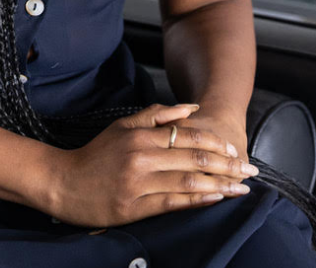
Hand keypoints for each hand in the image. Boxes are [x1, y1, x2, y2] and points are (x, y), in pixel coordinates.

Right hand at [44, 102, 259, 227]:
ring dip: (220, 185)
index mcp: (140, 135)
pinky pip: (173, 203)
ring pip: (188, 182)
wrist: (64, 182)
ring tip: (242, 187)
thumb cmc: (96, 154)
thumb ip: (156, 115)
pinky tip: (216, 200)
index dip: (215, 144)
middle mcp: (142, 157)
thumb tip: (191, 108)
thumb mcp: (123, 125)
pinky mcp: (135, 207)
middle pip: (193, 159)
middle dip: (227, 165)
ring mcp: (139, 183)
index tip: (236, 151)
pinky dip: (198, 201)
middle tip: (251, 170)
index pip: (187, 136)